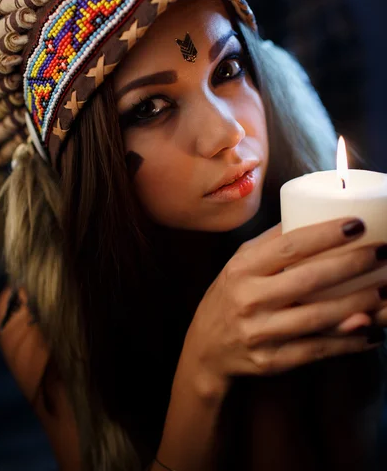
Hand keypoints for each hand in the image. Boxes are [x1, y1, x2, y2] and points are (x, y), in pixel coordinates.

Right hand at [181, 218, 385, 398]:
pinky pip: (317, 350)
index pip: (289, 247)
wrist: (206, 349)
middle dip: (352, 265)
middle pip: (309, 280)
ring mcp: (261, 333)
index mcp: (242, 269)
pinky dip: (348, 342)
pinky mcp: (272, 361)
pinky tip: (372, 331)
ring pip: (318, 317)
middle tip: (383, 253)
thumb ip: (271, 243)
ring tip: (385, 290)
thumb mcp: (239, 263)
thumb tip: (309, 215)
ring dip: (358, 304)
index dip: (325, 235)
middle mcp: (250, 299)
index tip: (357, 224)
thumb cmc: (229, 296)